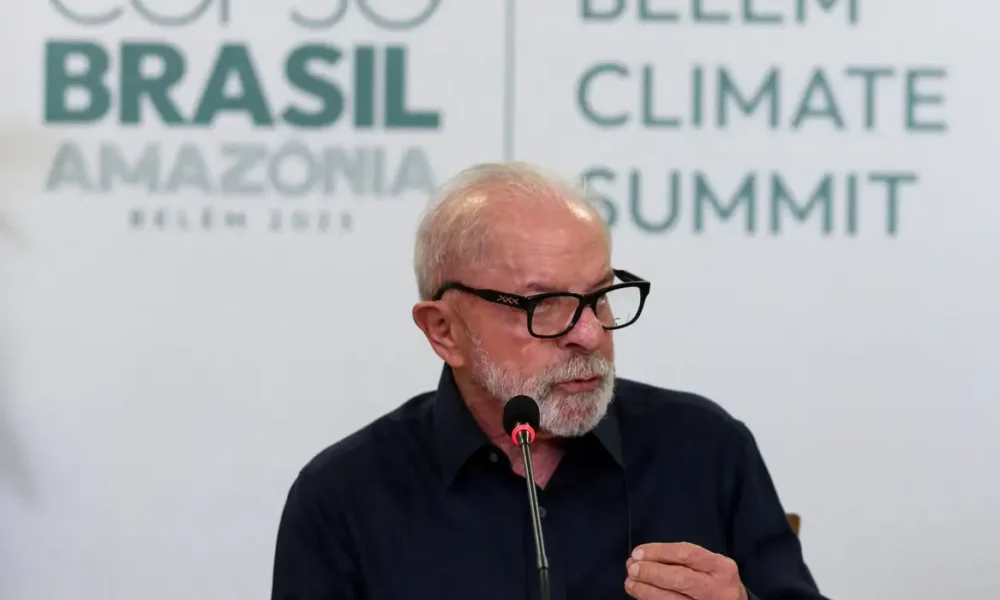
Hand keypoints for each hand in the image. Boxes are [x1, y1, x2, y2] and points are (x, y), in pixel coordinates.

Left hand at [624, 542, 747, 599]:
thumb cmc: (716, 582)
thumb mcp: (710, 566)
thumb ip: (683, 559)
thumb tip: (643, 556)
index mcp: (721, 567)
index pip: (686, 553)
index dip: (658, 552)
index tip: (637, 553)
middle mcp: (718, 589)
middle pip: (678, 578)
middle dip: (650, 572)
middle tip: (631, 568)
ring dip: (645, 591)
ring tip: (630, 583)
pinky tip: (641, 597)